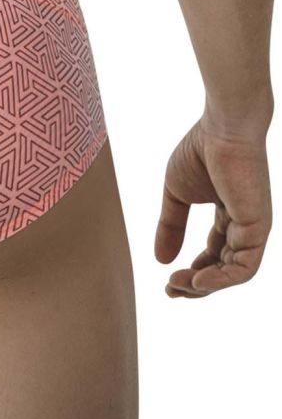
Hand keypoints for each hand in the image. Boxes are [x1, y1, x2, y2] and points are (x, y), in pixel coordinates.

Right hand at [155, 115, 271, 296]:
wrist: (222, 127)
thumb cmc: (201, 150)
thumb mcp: (176, 194)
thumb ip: (170, 226)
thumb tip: (159, 262)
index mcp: (229, 215)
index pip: (214, 254)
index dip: (192, 272)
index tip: (167, 282)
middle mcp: (245, 225)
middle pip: (224, 268)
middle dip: (196, 285)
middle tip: (171, 292)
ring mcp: (254, 228)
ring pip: (234, 273)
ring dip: (206, 287)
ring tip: (178, 286)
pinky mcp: (259, 227)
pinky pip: (244, 267)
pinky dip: (221, 279)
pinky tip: (197, 282)